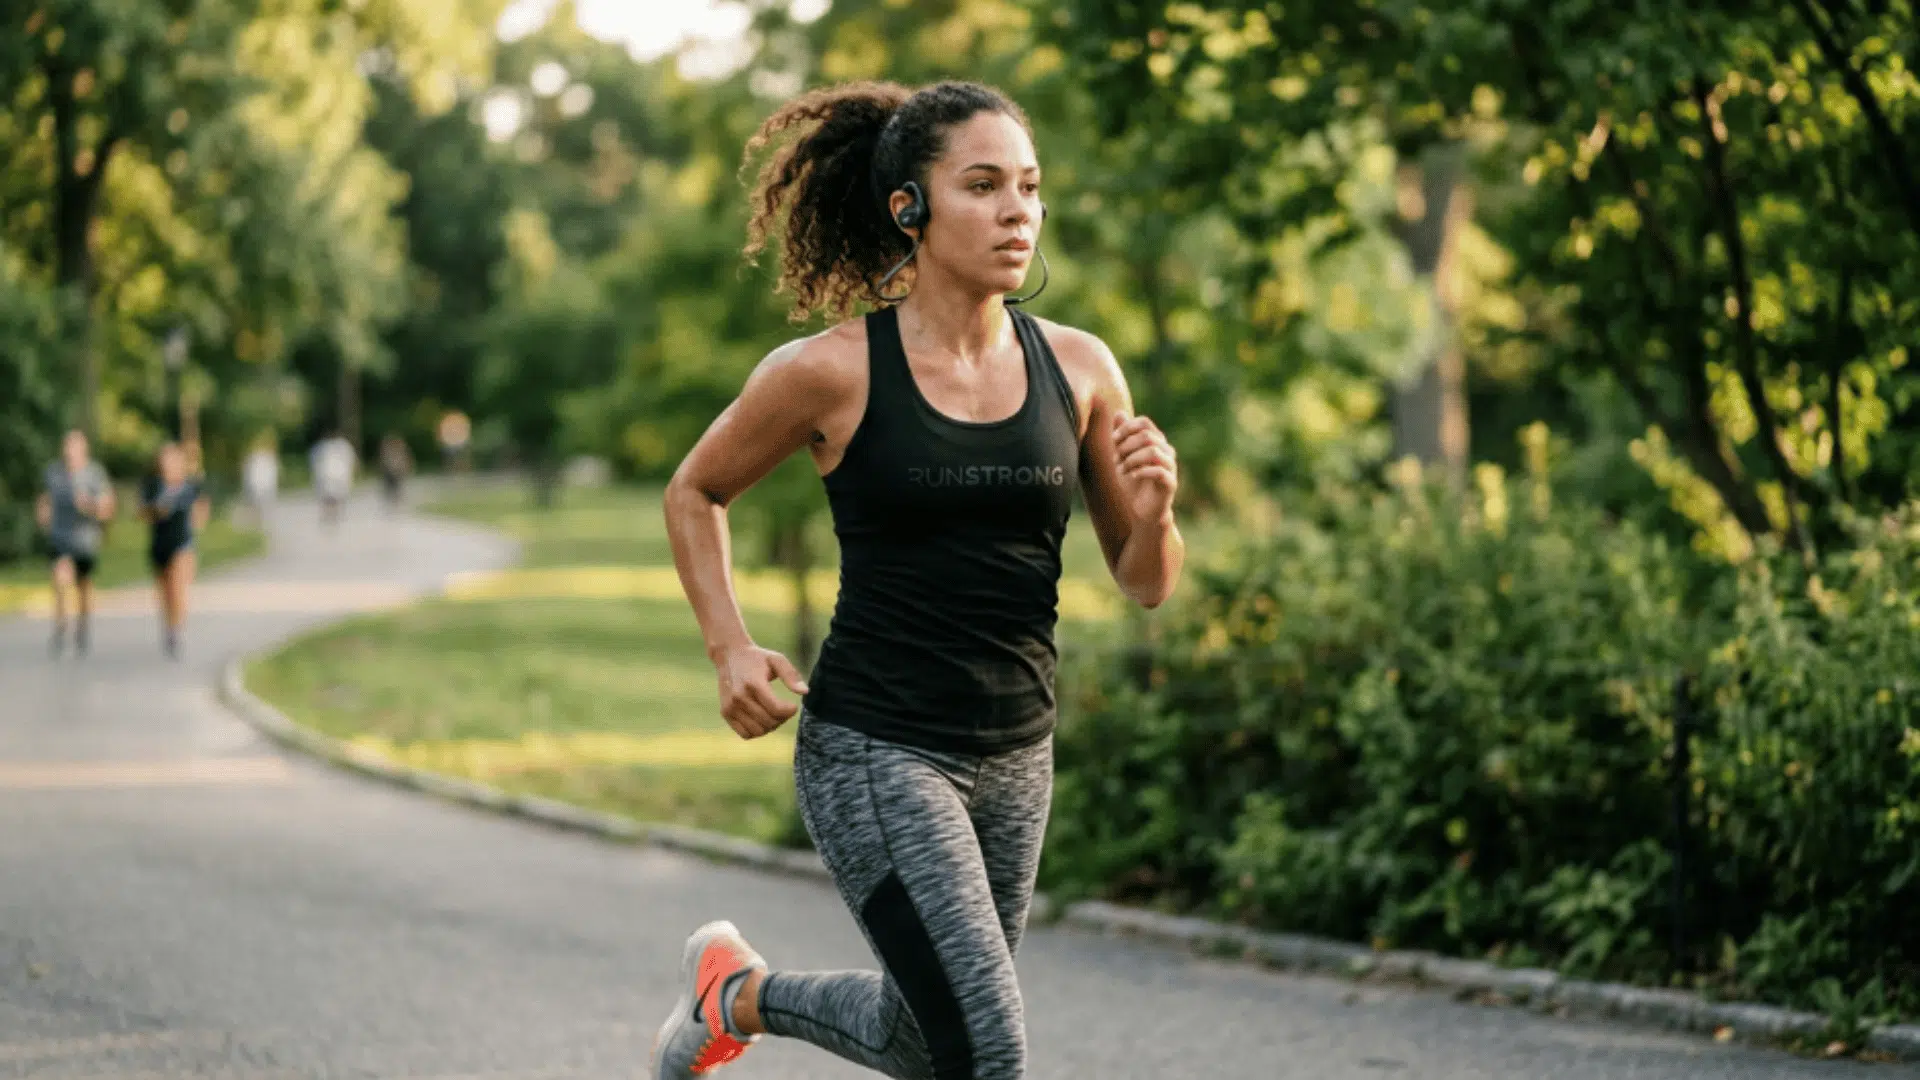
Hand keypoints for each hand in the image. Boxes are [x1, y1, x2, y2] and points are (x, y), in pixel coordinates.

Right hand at [712, 644, 808, 739]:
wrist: (729, 656)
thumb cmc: (758, 658)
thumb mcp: (776, 660)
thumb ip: (791, 675)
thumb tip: (805, 692)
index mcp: (754, 683)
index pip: (776, 709)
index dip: (790, 711)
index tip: (793, 706)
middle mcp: (739, 697)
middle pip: (769, 722)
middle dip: (782, 718)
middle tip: (784, 709)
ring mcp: (730, 706)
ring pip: (758, 731)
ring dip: (771, 727)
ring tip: (773, 714)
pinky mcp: (725, 713)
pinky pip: (745, 734)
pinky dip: (757, 731)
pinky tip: (761, 719)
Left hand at [1111, 411, 1177, 525]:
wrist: (1143, 511)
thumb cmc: (1133, 483)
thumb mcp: (1122, 457)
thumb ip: (1121, 437)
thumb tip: (1119, 413)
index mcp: (1156, 441)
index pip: (1144, 422)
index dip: (1126, 428)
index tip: (1113, 440)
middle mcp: (1166, 451)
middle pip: (1147, 436)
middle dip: (1126, 446)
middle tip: (1116, 459)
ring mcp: (1170, 466)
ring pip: (1153, 451)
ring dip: (1131, 459)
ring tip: (1121, 470)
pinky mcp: (1170, 483)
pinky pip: (1159, 471)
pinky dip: (1141, 472)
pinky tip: (1132, 476)